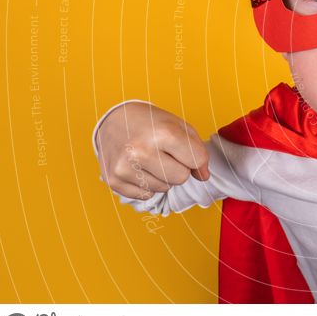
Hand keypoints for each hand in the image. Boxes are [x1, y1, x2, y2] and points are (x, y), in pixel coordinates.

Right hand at [95, 102, 209, 199]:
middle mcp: (141, 151)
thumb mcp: (179, 126)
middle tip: (166, 154)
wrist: (113, 120)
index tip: (185, 150)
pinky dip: (147, 184)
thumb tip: (203, 177)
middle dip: (180, 168)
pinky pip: (146, 195)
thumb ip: (198, 150)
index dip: (196, 157)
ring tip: (151, 159)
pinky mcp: (113, 180)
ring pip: (164, 188)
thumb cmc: (151, 122)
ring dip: (163, 177)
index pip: (197, 160)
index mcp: (162, 133)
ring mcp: (124, 167)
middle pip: (181, 178)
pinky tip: (139, 167)